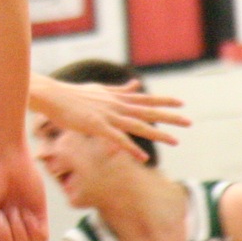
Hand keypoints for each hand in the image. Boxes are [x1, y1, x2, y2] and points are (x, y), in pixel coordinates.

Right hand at [0, 144, 46, 240]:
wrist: (4, 160)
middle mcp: (3, 235)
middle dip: (4, 233)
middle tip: (0, 211)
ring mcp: (22, 228)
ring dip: (19, 229)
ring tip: (14, 209)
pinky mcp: (39, 220)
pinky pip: (41, 240)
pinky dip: (33, 227)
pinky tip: (27, 212)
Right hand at [33, 79, 188, 160]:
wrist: (52, 95)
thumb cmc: (72, 94)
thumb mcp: (100, 89)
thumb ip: (120, 90)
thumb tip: (135, 84)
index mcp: (117, 98)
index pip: (145, 99)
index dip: (163, 101)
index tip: (181, 103)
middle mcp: (116, 106)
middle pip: (147, 112)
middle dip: (169, 117)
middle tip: (189, 122)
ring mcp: (108, 116)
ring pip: (138, 125)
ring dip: (157, 134)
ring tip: (175, 141)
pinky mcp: (96, 126)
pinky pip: (118, 139)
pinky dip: (131, 147)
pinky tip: (142, 157)